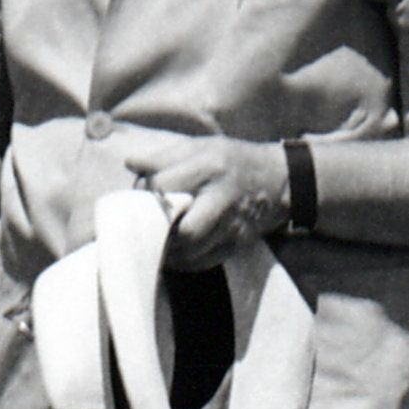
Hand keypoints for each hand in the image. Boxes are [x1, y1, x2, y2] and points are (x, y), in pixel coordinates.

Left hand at [126, 135, 289, 269]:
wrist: (277, 180)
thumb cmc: (231, 160)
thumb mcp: (200, 146)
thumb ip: (164, 156)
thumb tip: (131, 164)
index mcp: (210, 166)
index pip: (164, 186)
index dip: (143, 193)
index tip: (140, 195)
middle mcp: (222, 197)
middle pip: (182, 228)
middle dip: (157, 229)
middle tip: (146, 224)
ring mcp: (232, 225)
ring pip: (190, 251)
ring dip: (166, 248)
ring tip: (157, 237)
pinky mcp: (236, 245)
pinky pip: (201, 262)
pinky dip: (182, 260)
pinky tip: (174, 248)